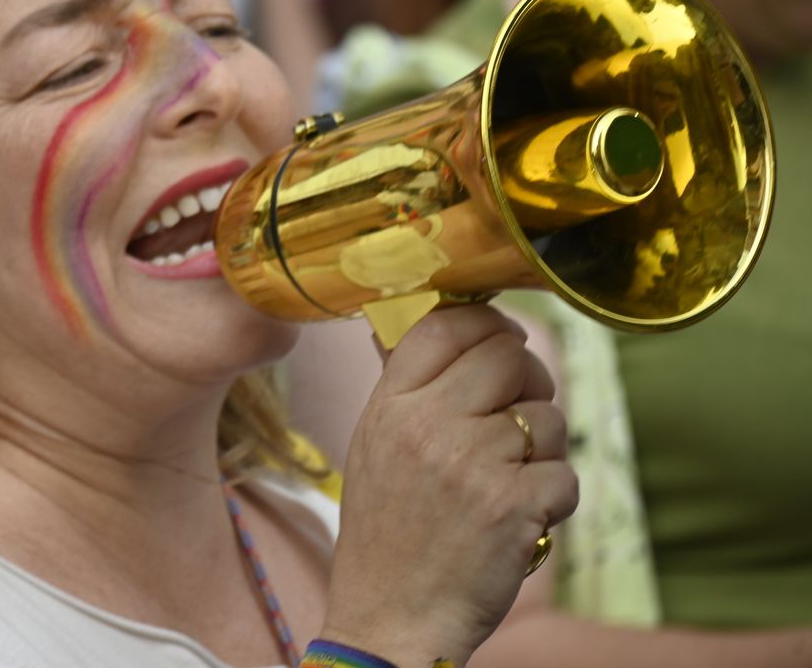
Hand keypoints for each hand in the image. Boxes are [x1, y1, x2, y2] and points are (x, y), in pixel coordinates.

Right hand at [321, 305, 577, 665]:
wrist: (391, 615)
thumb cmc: (385, 533)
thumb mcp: (374, 447)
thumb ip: (406, 389)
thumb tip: (439, 328)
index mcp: (390, 406)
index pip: (445, 325)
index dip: (487, 323)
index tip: (502, 341)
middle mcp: (430, 424)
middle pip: (509, 356)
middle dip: (528, 381)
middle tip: (518, 413)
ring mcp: (474, 463)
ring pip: (547, 418)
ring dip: (542, 450)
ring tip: (507, 482)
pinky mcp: (515, 506)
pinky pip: (565, 474)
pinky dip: (553, 499)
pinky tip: (520, 518)